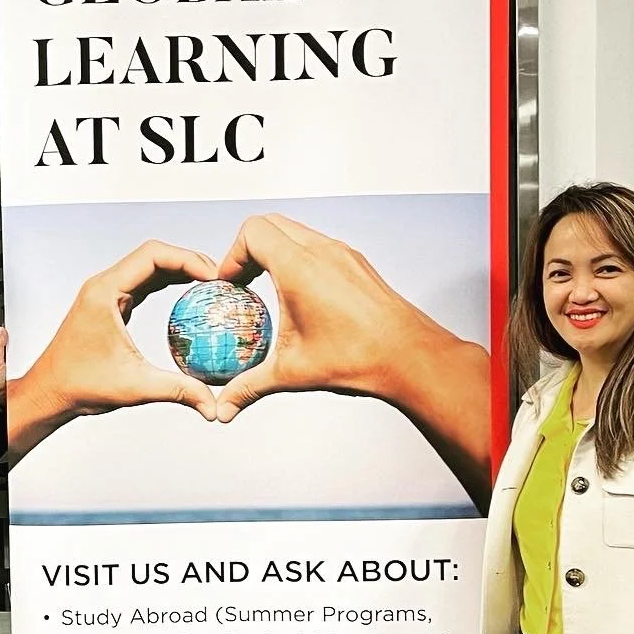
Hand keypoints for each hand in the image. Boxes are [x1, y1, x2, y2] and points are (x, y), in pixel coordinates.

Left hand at [7, 240, 219, 459]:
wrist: (50, 392)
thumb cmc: (78, 385)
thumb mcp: (135, 387)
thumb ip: (178, 391)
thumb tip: (212, 404)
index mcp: (105, 292)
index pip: (152, 256)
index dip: (187, 259)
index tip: (213, 276)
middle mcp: (104, 286)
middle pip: (154, 255)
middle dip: (189, 261)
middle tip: (219, 278)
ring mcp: (106, 293)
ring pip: (148, 267)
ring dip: (179, 270)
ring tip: (210, 283)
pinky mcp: (110, 305)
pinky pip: (143, 284)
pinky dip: (167, 284)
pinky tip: (188, 294)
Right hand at [212, 213, 491, 507]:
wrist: (410, 356)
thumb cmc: (356, 359)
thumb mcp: (292, 374)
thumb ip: (250, 387)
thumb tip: (223, 409)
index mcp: (299, 266)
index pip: (252, 232)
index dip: (231, 255)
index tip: (229, 285)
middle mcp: (322, 251)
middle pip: (271, 224)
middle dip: (248, 249)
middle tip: (242, 283)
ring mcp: (343, 253)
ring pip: (297, 232)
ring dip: (276, 252)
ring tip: (269, 289)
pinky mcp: (358, 264)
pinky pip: (319, 246)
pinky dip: (300, 260)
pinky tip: (302, 298)